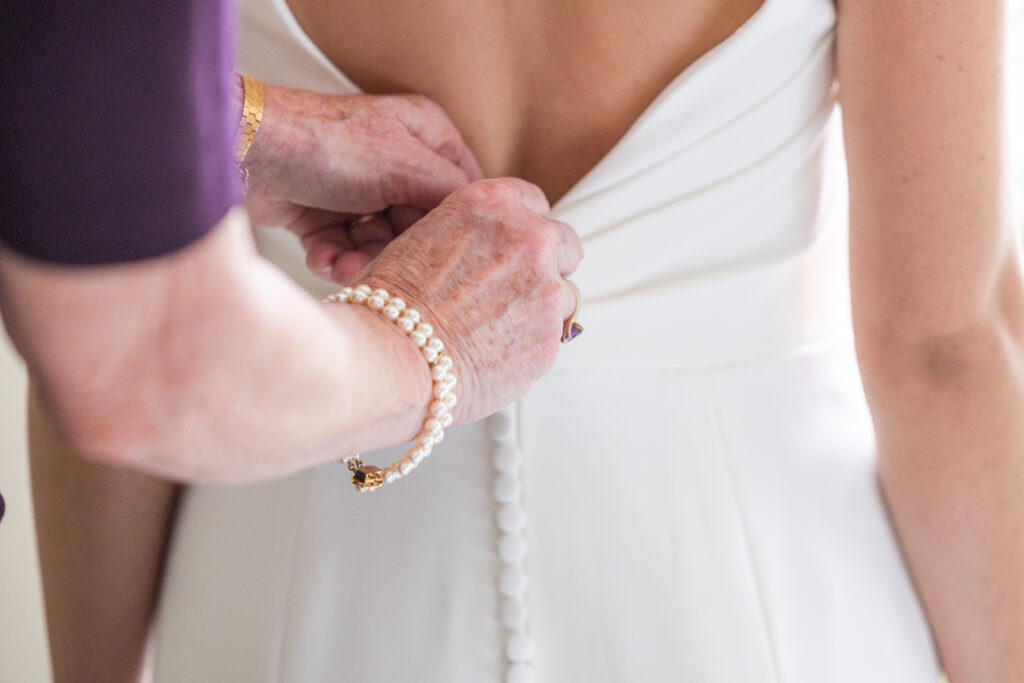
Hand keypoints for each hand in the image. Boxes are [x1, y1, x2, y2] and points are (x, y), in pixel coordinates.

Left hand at [241, 83, 481, 272]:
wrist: (243, 154)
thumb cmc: (323, 145)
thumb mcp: (406, 166)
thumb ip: (454, 196)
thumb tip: (485, 225)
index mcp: (426, 134)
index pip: (462, 192)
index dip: (452, 228)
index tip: (444, 256)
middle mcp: (395, 159)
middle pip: (418, 226)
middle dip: (396, 252)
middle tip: (380, 266)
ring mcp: (358, 188)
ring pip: (381, 244)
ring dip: (361, 261)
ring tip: (343, 266)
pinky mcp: (323, 213)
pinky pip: (346, 248)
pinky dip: (334, 258)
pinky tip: (322, 257)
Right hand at [354, 178, 583, 423]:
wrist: (389, 359)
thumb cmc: (388, 306)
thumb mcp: (420, 239)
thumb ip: (467, 239)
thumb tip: (484, 254)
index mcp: (493, 205)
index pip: (533, 201)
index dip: (523, 227)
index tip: (516, 245)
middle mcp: (529, 240)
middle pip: (564, 244)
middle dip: (547, 264)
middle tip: (514, 290)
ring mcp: (547, 290)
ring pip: (563, 295)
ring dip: (539, 309)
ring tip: (495, 330)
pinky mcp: (551, 338)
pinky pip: (551, 338)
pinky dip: (529, 346)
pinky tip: (492, 354)